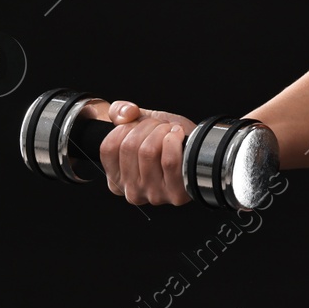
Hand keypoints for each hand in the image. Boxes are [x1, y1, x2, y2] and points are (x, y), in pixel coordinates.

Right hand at [78, 99, 197, 205]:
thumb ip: (121, 112)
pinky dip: (174, 140)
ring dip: (162, 131)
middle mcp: (131, 192)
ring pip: (148, 151)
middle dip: (148, 126)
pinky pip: (169, 161)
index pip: (108, 147)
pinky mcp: (175, 194)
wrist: (200, 155)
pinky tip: (178, 136)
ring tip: (170, 132)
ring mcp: (153, 195)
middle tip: (160, 127)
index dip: (126, 127)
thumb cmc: (166, 141)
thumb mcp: (139, 122)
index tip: (140, 125)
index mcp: (116, 179)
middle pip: (128, 146)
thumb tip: (126, 114)